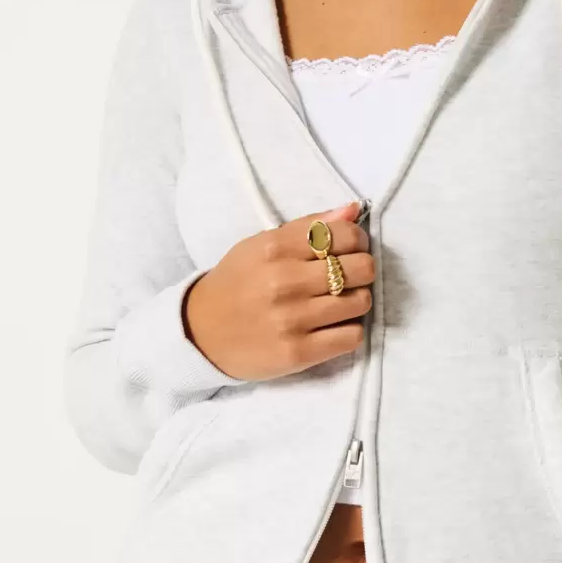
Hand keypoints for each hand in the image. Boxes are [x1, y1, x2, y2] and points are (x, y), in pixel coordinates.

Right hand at [182, 201, 372, 380]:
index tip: (352, 248)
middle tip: (349, 276)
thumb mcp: (262, 244)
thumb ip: (309, 226)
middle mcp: (285, 281)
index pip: (345, 234)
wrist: (199, 333)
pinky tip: (333, 326)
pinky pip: (352, 337)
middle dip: (362, 270)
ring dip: (357, 301)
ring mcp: (292, 319)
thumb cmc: (237, 282)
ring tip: (339, 302)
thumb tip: (355, 209)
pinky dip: (349, 330)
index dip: (359, 240)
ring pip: (361, 302)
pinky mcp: (297, 353)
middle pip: (361, 268)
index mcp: (276, 248)